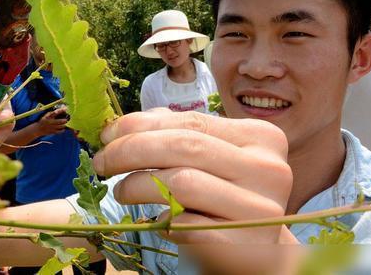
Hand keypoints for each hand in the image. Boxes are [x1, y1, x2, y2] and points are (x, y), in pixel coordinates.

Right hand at [37, 108, 68, 134]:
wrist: (38, 129)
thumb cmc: (43, 121)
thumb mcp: (45, 115)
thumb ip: (51, 113)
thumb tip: (58, 111)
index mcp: (49, 117)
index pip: (55, 113)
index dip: (61, 110)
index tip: (65, 109)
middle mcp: (51, 122)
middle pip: (60, 121)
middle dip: (65, 120)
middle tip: (66, 119)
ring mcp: (52, 128)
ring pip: (61, 126)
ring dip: (64, 124)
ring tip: (64, 123)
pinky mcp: (53, 132)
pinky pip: (60, 131)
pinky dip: (62, 130)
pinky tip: (62, 128)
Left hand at [93, 109, 292, 246]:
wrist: (262, 250)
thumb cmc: (228, 194)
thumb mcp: (213, 158)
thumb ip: (178, 133)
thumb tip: (121, 126)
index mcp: (261, 138)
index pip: (190, 120)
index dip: (141, 124)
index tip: (107, 134)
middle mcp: (269, 170)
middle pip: (184, 146)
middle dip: (130, 150)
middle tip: (101, 162)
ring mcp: (260, 211)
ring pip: (181, 183)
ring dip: (138, 186)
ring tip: (121, 192)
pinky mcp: (244, 247)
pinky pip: (186, 226)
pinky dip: (161, 222)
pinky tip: (155, 220)